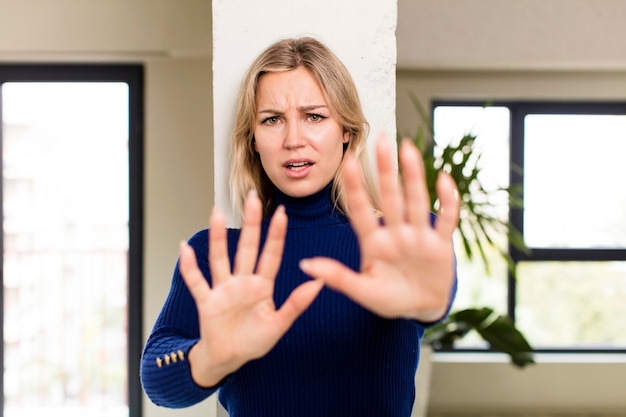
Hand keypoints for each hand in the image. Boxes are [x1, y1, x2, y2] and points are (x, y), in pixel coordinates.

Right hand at [180, 191, 323, 386]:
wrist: (229, 359)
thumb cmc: (254, 341)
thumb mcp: (279, 324)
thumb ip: (297, 304)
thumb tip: (318, 283)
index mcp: (261, 286)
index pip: (270, 255)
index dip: (276, 235)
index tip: (282, 213)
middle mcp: (242, 282)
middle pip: (246, 248)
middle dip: (250, 224)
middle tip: (253, 198)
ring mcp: (223, 290)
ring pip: (220, 258)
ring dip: (217, 237)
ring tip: (216, 212)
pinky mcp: (207, 302)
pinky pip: (196, 282)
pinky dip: (190, 266)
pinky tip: (185, 247)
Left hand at [299, 136, 459, 321]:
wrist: (421, 309)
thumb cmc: (389, 300)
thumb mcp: (362, 291)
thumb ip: (338, 278)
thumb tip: (305, 264)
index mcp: (374, 243)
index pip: (361, 211)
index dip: (355, 188)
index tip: (346, 163)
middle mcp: (396, 234)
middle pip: (390, 198)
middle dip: (384, 171)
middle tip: (380, 140)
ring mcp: (419, 237)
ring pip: (415, 201)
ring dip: (412, 176)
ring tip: (407, 149)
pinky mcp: (441, 245)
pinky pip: (446, 219)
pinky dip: (447, 201)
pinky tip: (443, 179)